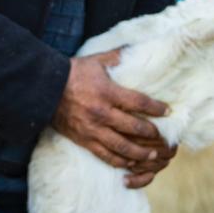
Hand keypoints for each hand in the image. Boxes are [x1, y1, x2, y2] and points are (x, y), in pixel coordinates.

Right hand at [52, 50, 175, 188]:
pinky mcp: (84, 140)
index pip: (139, 102)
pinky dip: (120, 162)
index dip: (156, 108)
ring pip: (122, 147)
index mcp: (107, 92)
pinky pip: (105, 155)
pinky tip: (130, 163)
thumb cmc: (73, 72)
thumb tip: (137, 49)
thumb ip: (118, 57)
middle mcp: (102, 113)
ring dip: (140, 153)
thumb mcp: (97, 60)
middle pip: (134, 128)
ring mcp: (92, 130)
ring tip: (152, 156)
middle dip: (152, 133)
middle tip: (163, 137)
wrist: (45, 89)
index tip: (168, 111)